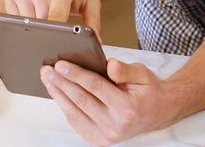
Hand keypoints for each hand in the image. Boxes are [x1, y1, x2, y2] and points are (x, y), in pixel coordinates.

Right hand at [1, 0, 101, 32]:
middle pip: (41, 24)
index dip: (58, 34)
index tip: (61, 43)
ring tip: (46, 13)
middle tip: (58, 26)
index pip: (56, 16)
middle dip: (50, 31)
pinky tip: (34, 10)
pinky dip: (26, 21)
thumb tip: (95, 41)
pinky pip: (17, 20)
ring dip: (38, 26)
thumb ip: (93, 20)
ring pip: (28, 25)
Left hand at [41, 58, 176, 145]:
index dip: (76, 75)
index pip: (95, 87)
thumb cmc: (148, 91)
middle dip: (61, 83)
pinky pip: (77, 123)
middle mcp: (115, 125)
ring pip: (74, 113)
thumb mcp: (142, 74)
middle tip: (47, 70)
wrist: (157, 113)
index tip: (60, 65)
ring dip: (58, 95)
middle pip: (81, 100)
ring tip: (48, 80)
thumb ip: (125, 70)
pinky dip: (65, 108)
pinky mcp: (99, 140)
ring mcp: (106, 136)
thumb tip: (109, 64)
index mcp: (127, 107)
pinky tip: (59, 94)